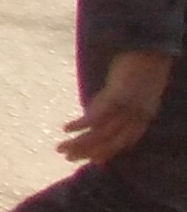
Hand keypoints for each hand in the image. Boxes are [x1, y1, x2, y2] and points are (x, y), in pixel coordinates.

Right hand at [58, 50, 173, 163]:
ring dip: (79, 144)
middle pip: (110, 142)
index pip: (122, 143)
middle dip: (87, 152)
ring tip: (60, 148)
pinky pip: (97, 117)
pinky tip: (65, 129)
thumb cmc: (141, 65)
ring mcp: (127, 109)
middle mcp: (136, 117)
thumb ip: (122, 101)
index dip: (106, 153)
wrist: (150, 49)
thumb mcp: (135, 88)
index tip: (92, 162)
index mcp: (143, 117)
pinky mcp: (117, 98)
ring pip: (101, 134)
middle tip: (66, 158)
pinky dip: (80, 125)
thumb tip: (102, 109)